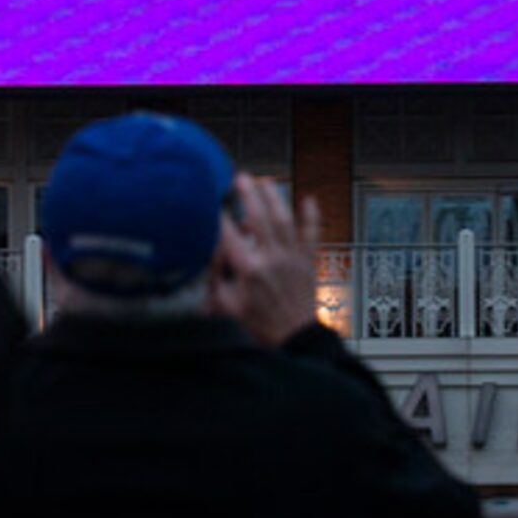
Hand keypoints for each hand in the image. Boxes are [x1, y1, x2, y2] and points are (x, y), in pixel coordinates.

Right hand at [208, 173, 322, 347]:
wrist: (293, 340)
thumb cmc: (259, 326)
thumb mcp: (225, 306)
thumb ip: (213, 279)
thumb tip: (206, 256)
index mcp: (248, 269)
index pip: (229, 233)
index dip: (218, 215)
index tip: (211, 201)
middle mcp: (271, 258)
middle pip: (259, 218)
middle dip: (249, 195)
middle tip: (239, 178)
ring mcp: (292, 258)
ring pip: (284, 220)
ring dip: (274, 198)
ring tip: (265, 181)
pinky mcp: (307, 262)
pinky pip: (311, 235)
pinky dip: (311, 217)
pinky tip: (309, 200)